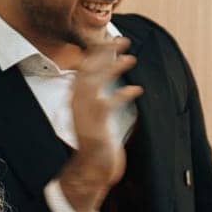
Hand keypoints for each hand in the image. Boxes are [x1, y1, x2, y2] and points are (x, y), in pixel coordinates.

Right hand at [57, 37, 141, 211]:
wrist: (91, 170)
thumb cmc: (97, 143)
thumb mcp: (95, 116)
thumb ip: (99, 98)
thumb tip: (112, 79)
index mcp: (75, 99)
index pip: (83, 68)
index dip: (98, 52)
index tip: (112, 41)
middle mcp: (76, 104)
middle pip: (87, 69)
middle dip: (104, 52)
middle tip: (122, 40)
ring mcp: (84, 114)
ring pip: (95, 81)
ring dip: (113, 67)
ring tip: (131, 58)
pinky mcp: (95, 125)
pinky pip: (109, 103)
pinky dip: (123, 94)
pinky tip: (136, 89)